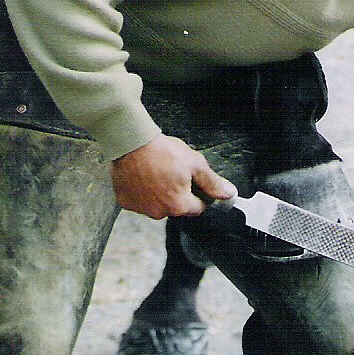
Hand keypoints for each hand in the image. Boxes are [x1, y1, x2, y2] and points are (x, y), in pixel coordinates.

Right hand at [111, 135, 236, 218]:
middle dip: (177, 192)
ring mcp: (141, 208)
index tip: (192, 180)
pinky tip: (142, 176)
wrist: (132, 142)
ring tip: (156, 171)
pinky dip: (141, 191)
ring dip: (158, 193)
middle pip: (176, 206)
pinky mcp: (125, 201)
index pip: (198, 207)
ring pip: (156, 204)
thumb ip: (213, 182)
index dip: (198, 193)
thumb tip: (229, 193)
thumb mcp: (195, 164)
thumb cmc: (162, 151)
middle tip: (172, 171)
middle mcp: (159, 212)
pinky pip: (138, 200)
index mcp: (179, 205)